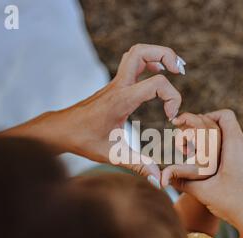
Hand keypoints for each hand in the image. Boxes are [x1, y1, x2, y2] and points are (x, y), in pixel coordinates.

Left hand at [0, 44, 186, 178]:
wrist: (61, 130)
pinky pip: (132, 63)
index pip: (156, 83)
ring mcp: (116, 83)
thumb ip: (138, 166)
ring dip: (157, 55)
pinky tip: (157, 75)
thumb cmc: (84, 141)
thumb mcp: (113, 155)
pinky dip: (148, 63)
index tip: (170, 117)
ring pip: (136, 53)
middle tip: (180, 70)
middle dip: (166, 54)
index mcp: (122, 100)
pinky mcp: (114, 85)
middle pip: (141, 51)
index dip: (172, 97)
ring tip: (173, 69)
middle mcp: (119, 86)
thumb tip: (157, 181)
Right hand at [166, 109, 242, 237]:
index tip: (196, 124)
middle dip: (211, 131)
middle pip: (230, 127)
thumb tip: (160, 177)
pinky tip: (221, 172)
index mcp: (237, 146)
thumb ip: (181, 181)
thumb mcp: (204, 193)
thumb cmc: (235, 206)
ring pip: (238, 141)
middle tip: (196, 142)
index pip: (225, 115)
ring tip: (206, 158)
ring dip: (221, 144)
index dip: (209, 115)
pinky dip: (231, 155)